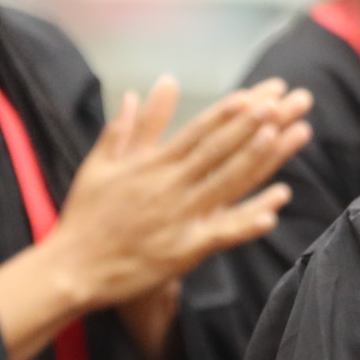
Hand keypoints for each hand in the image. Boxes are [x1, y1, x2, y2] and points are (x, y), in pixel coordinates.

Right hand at [0, 78, 311, 359]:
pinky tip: (275, 209)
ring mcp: (179, 218)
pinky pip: (222, 234)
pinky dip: (247, 221)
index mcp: (152, 165)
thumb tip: (136, 90)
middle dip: (255, 123)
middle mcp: (170, 186)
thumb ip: (125, 128)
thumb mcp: (100, 165)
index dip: (228, 112)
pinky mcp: (184, 251)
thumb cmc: (85, 216)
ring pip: (227, 183)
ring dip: (259, 158)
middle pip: (220, 149)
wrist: (72, 269)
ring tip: (287, 135)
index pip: (197, 132)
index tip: (255, 94)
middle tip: (286, 101)